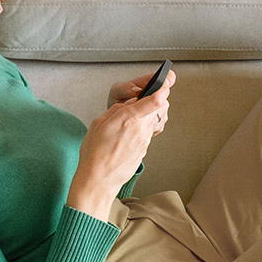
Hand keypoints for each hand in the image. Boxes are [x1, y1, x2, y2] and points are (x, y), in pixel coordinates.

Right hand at [69, 73, 174, 219]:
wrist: (99, 180)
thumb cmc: (95, 153)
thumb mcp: (99, 123)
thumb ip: (116, 111)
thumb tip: (128, 106)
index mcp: (129, 119)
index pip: (154, 100)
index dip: (163, 89)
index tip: (166, 82)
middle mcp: (141, 129)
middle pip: (158, 109)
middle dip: (156, 100)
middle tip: (147, 97)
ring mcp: (144, 141)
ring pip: (153, 121)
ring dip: (146, 116)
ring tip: (130, 119)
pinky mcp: (144, 150)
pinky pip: (147, 134)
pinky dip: (141, 129)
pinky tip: (127, 134)